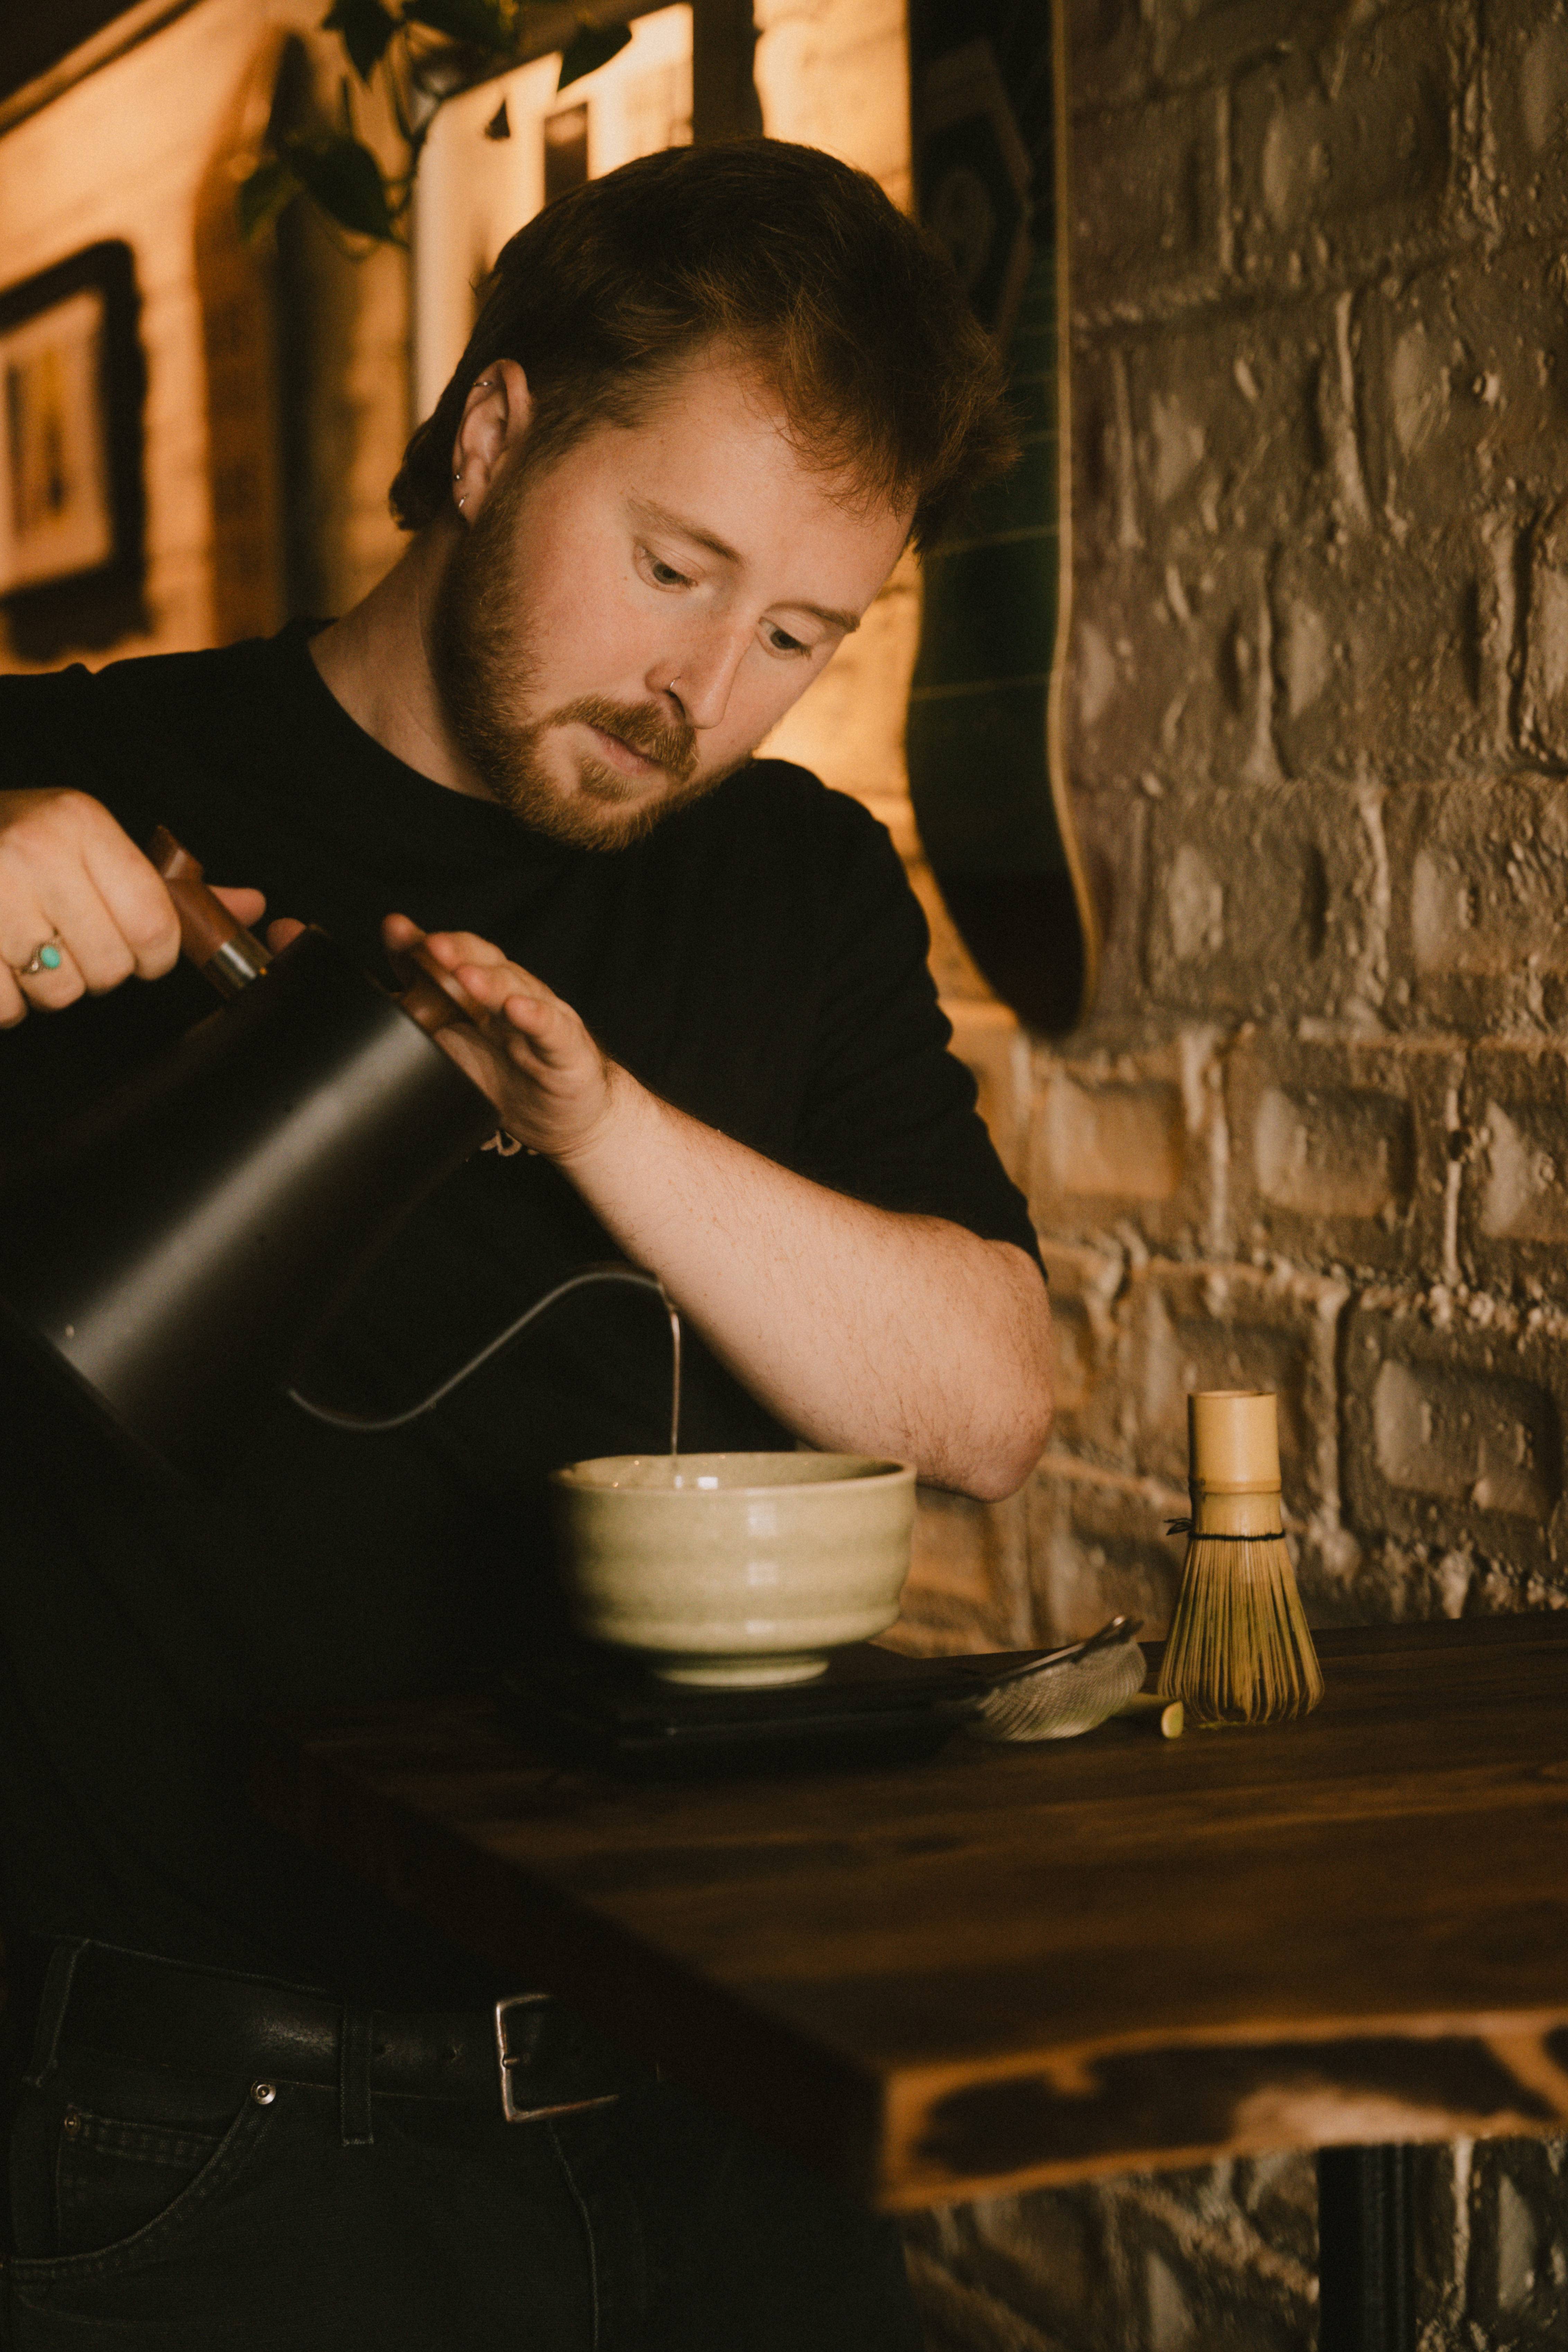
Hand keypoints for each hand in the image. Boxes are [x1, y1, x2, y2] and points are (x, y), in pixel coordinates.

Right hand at [0, 789, 264, 1027]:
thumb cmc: (11, 841)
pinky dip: (7, 1001)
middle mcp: (34, 851)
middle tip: (66, 940)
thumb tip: (251, 905)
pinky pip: (8, 1008)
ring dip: (48, 986)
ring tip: (26, 947)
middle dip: (95, 969)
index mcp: (78, 823)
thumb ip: (169, 885)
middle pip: (110, 967)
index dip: (153, 956)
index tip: (137, 950)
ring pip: (59, 992)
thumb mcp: (87, 843)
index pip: (155, 926)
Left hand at [382, 914, 619, 1161]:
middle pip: (484, 960)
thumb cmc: (510, 1081)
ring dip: (490, 979)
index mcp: (478, 994)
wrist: (569, 1123)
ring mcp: (540, 1017)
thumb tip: (362, 1017)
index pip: (448, 958)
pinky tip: (517, 1009)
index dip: (420, 944)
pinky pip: (550, 1027)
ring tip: (464, 975)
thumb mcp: (452, 1055)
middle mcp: (509, 995)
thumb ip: (416, 1030)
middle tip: (428, 946)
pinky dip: (535, 1015)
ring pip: (516, 988)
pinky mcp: (566, 1047)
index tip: (394, 931)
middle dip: (455, 950)